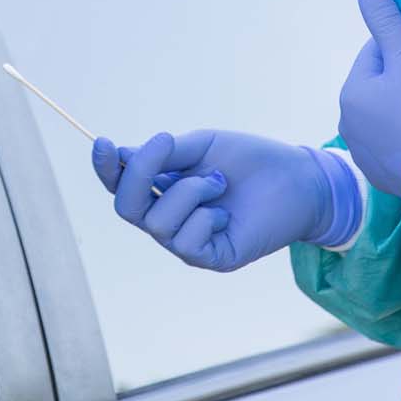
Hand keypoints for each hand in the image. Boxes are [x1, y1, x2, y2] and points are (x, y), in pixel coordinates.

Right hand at [91, 130, 353, 271]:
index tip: (103, 142)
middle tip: (165, 143)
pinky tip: (226, 211)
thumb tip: (122, 154)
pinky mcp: (212, 258)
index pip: (121, 185)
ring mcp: (187, 242)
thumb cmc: (250, 160)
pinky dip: (204, 217)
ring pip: (158, 222)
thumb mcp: (203, 147)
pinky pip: (187, 243)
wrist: (298, 178)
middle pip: (126, 207)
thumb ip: (164, 154)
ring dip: (189, 191)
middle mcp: (169, 218)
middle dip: (139, 173)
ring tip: (219, 181)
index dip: (105, 168)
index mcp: (162, 189)